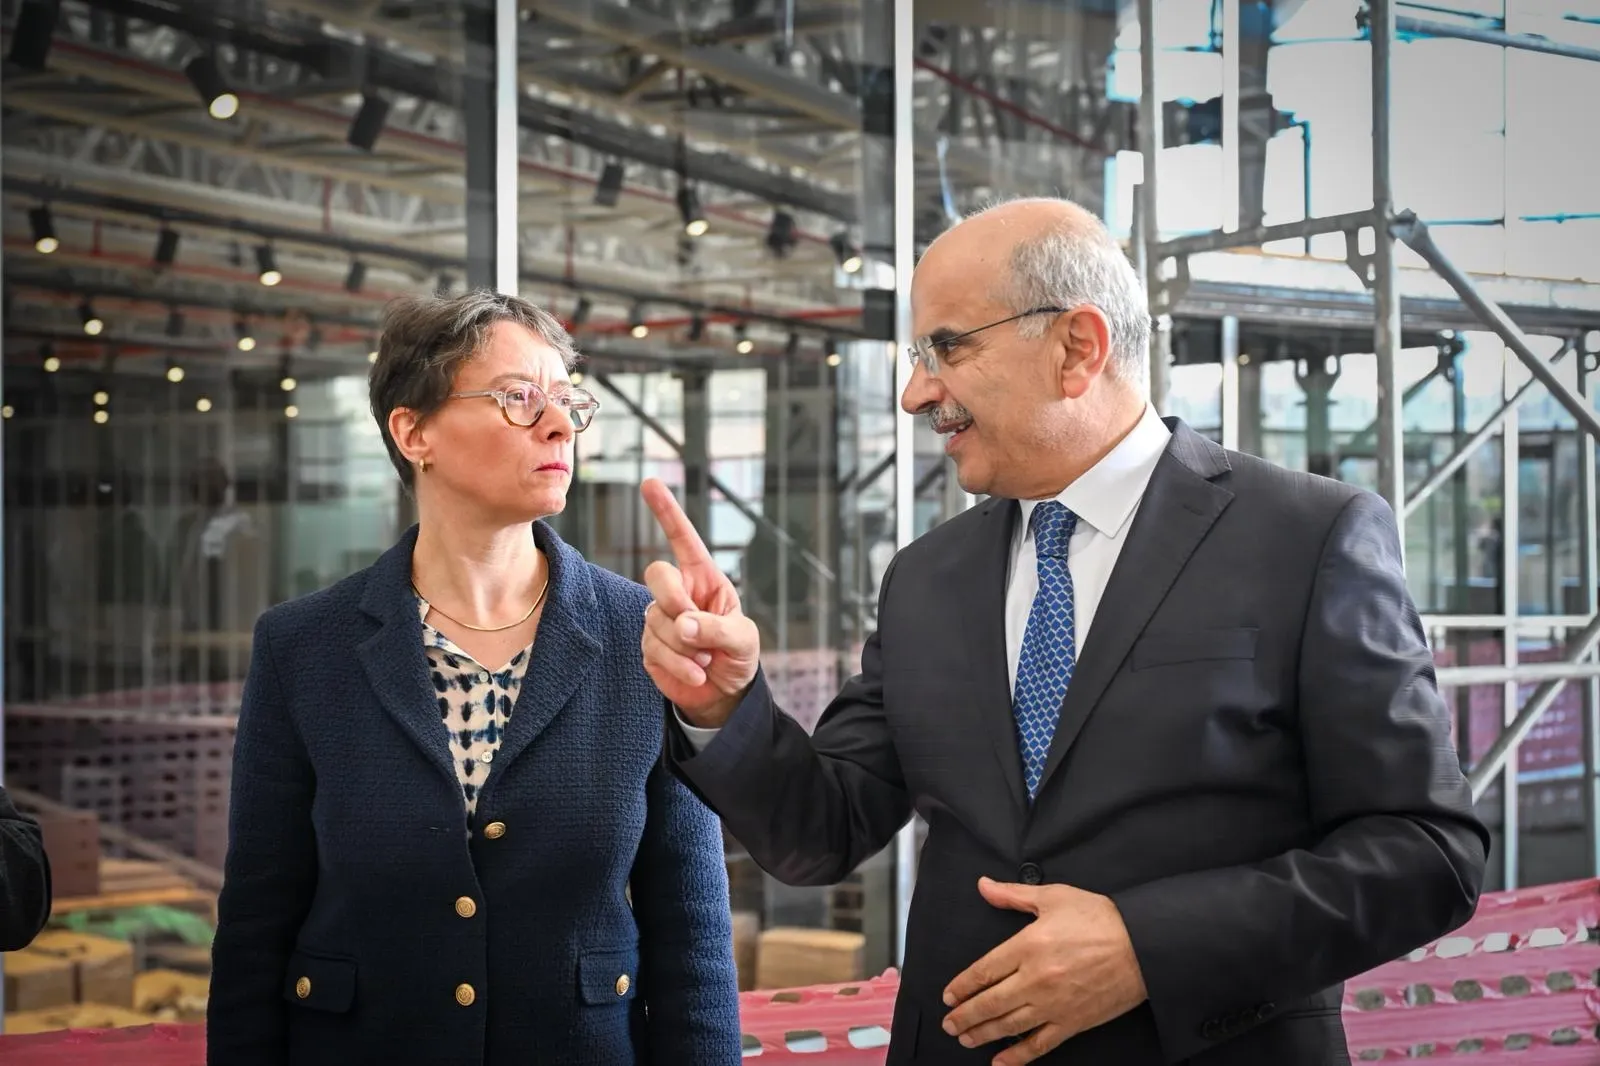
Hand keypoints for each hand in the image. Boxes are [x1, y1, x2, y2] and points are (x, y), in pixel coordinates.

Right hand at [639, 478, 760, 726]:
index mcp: (704, 579)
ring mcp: (660, 619)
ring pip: (656, 620)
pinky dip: (680, 665)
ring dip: (686, 646)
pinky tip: (696, 672)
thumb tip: (682, 623)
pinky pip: (655, 649)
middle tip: (695, 628)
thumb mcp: (742, 639)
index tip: (650, 483)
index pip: (683, 539)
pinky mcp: (649, 647)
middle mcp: (678, 593)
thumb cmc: (738, 656)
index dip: (667, 512)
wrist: (724, 694)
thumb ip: (716, 627)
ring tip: (707, 658)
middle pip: (657, 576)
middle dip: (674, 601)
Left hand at [941, 877, 1147, 1064]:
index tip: (949, 996)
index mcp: (1026, 946)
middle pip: (990, 1002)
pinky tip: (1001, 1061)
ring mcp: (1053, 1004)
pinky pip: (1039, 1044)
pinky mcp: (1072, 1022)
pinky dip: (1017, 1056)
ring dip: (983, 1034)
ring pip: (1008, 1025)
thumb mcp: (1053, 897)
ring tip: (966, 1038)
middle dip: (965, 1016)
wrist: (1143, 945)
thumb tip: (983, 885)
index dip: (962, 986)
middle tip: (949, 1024)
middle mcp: (1034, 979)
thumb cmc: (1100, 918)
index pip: (983, 971)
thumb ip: (1013, 895)